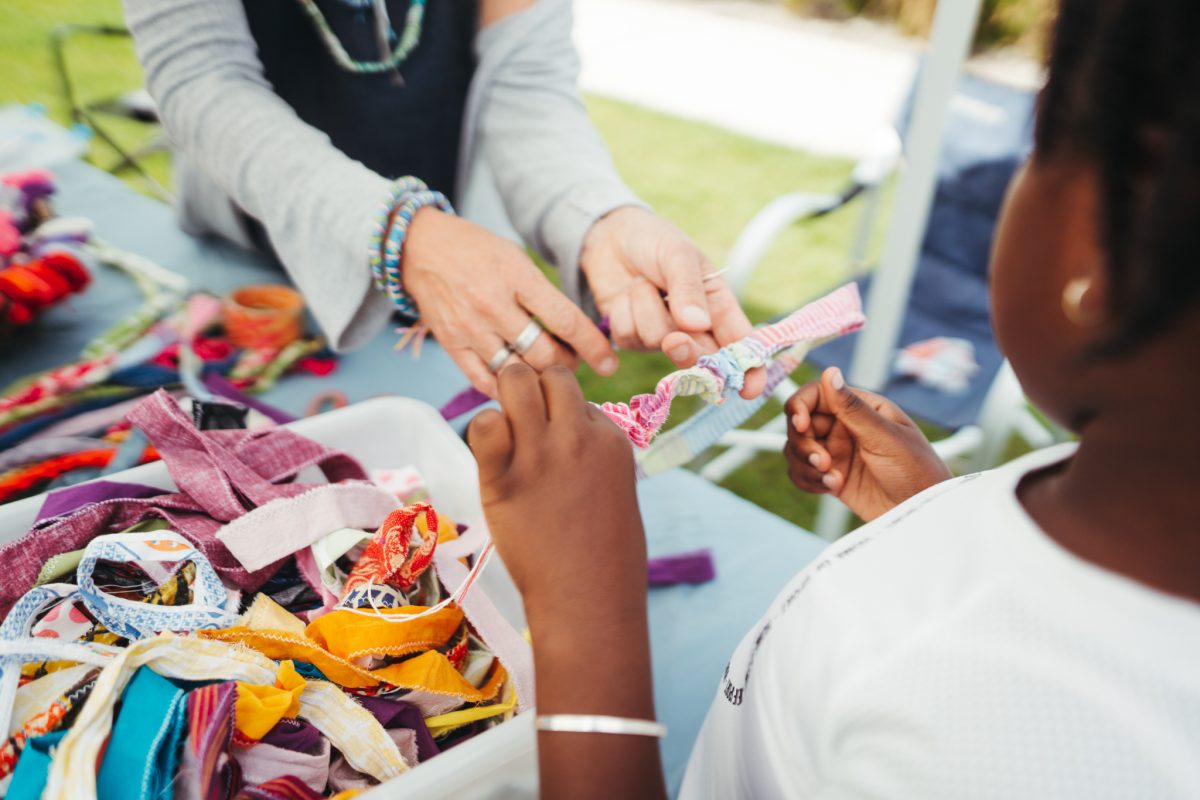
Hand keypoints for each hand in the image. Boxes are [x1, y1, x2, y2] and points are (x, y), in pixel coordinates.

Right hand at [402, 209, 618, 396]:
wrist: (420, 247)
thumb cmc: (477, 251)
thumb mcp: (517, 259)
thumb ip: (545, 295)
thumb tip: (579, 332)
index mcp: (517, 277)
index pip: (565, 320)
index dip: (593, 346)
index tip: (610, 362)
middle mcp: (493, 305)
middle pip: (544, 354)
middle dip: (568, 364)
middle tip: (572, 361)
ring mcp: (469, 328)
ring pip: (517, 372)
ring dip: (539, 379)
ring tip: (547, 372)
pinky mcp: (451, 344)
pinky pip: (484, 380)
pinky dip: (506, 387)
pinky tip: (518, 382)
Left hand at [470, 365, 664, 798]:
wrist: (588, 598)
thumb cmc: (604, 552)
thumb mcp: (613, 487)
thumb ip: (590, 451)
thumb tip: (561, 426)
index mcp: (610, 438)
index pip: (575, 393)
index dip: (556, 409)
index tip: (551, 437)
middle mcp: (578, 436)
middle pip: (548, 372)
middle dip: (530, 385)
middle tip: (519, 420)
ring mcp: (542, 454)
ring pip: (515, 381)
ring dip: (503, 398)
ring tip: (503, 433)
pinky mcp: (505, 478)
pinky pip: (483, 424)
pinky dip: (482, 431)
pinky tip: (490, 458)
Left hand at [580, 207, 764, 398]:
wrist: (610, 236)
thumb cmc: (654, 241)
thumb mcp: (678, 254)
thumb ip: (688, 288)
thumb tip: (697, 324)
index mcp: (717, 306)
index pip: (740, 343)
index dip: (749, 369)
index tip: (750, 388)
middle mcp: (694, 327)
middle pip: (699, 358)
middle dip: (686, 350)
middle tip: (674, 339)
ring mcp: (662, 335)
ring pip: (657, 342)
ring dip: (645, 309)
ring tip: (643, 282)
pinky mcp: (633, 338)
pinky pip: (628, 337)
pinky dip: (623, 311)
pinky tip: (625, 293)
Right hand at [785, 367, 951, 520]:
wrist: (923, 513)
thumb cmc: (917, 471)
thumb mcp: (885, 437)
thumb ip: (853, 408)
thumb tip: (829, 372)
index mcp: (860, 407)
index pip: (815, 395)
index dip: (800, 407)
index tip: (801, 425)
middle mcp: (844, 426)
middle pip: (799, 424)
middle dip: (804, 444)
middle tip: (823, 462)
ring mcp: (836, 452)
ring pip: (796, 449)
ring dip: (806, 465)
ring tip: (833, 479)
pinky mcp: (831, 476)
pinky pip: (801, 473)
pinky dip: (808, 481)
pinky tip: (831, 487)